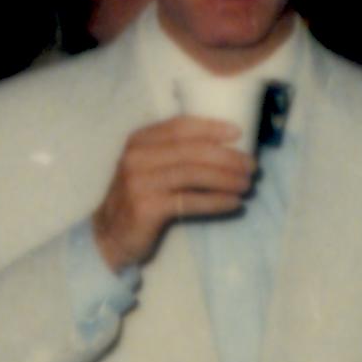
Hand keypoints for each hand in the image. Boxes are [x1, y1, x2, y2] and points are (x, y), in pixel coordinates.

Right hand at [91, 116, 253, 271]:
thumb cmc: (140, 197)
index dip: (212, 128)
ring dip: (226, 179)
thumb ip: (174, 152)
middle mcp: (137, 157)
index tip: (239, 133)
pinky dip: (216, 202)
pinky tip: (234, 204)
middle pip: (192, 151)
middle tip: (252, 166)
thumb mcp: (149, 166)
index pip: (180, 126)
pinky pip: (190, 201)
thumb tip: (225, 145)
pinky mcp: (147, 207)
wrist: (110, 234)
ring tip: (247, 185)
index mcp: (140, 140)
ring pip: (194, 175)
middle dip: (227, 157)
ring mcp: (140, 182)